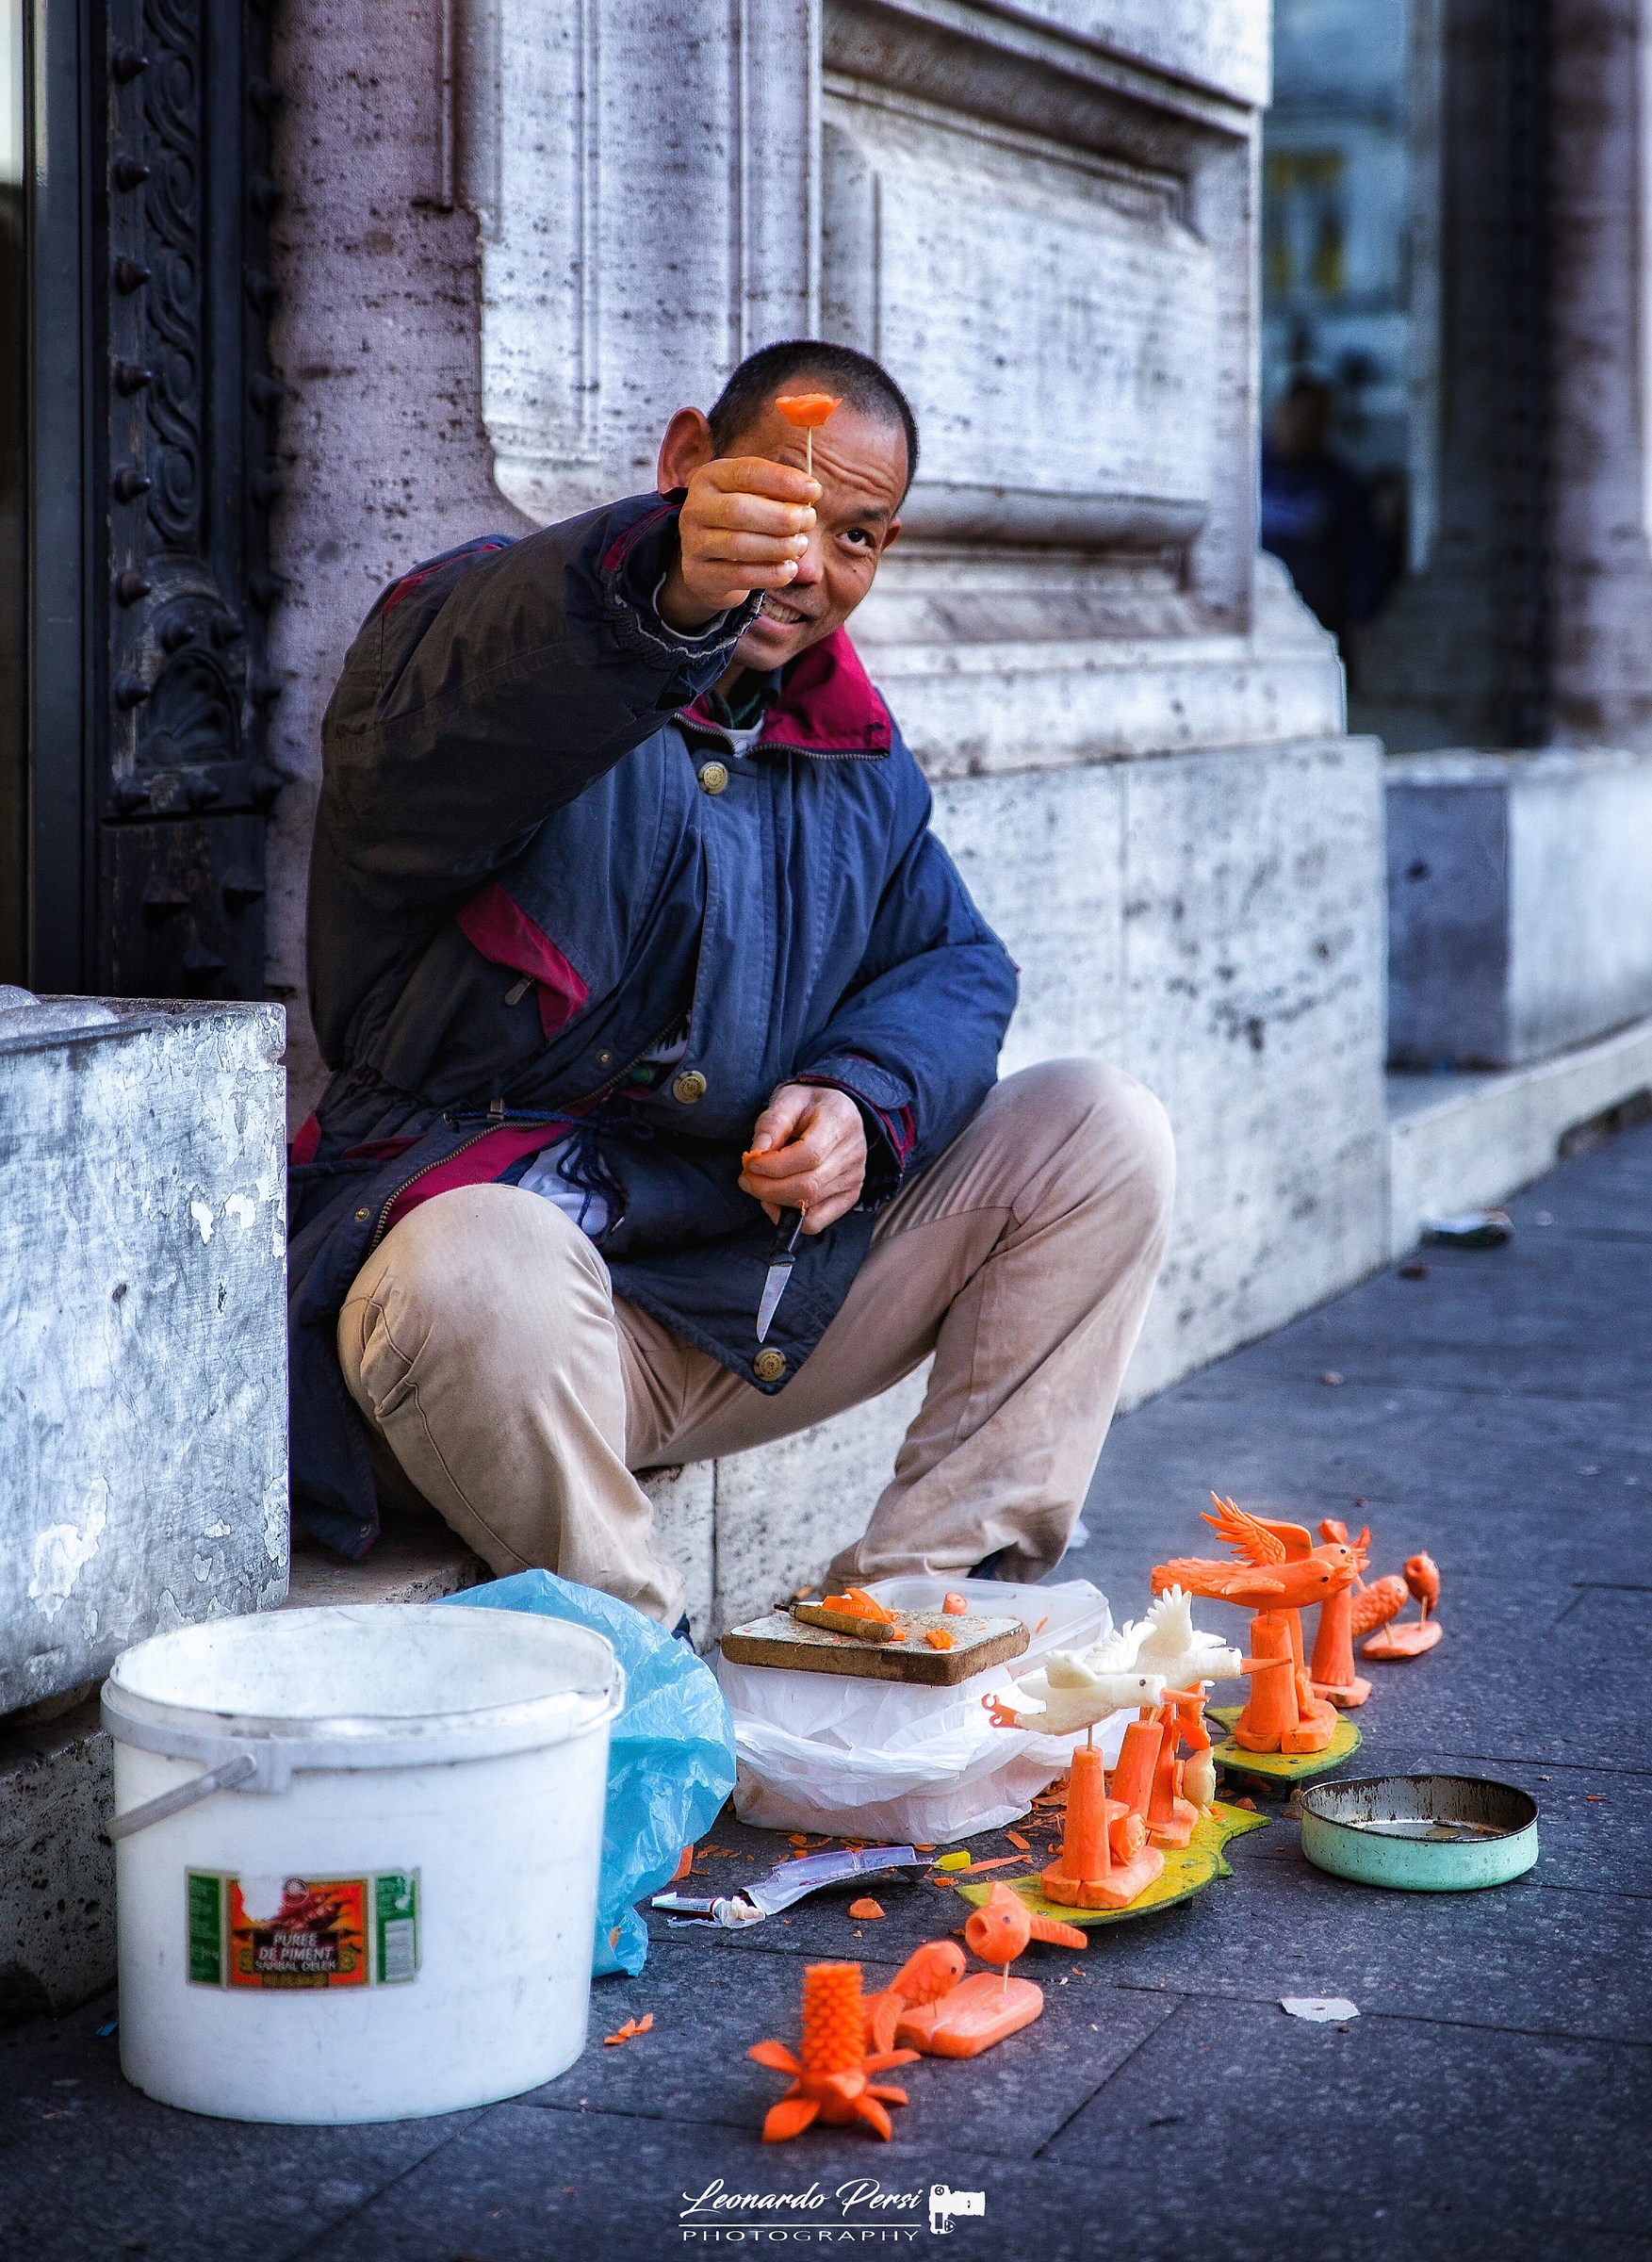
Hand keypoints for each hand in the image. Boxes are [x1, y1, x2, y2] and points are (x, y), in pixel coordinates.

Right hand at [658, 457, 819, 628]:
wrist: (707, 563)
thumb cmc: (741, 523)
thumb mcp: (753, 497)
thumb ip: (778, 493)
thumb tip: (810, 493)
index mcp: (710, 477)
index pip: (746, 472)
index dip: (783, 480)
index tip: (814, 490)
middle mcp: (696, 508)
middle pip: (739, 509)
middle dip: (782, 517)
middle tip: (808, 521)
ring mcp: (694, 543)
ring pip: (738, 544)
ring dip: (778, 546)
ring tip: (800, 546)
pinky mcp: (700, 574)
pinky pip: (739, 576)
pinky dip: (770, 574)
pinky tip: (789, 570)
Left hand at [740, 1084, 866, 1233]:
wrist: (838, 1111)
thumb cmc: (810, 1104)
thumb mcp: (788, 1099)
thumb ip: (772, 1123)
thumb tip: (757, 1153)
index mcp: (841, 1122)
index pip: (809, 1155)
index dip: (775, 1165)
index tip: (751, 1162)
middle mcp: (853, 1154)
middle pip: (808, 1185)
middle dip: (767, 1188)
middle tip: (745, 1178)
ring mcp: (853, 1178)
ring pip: (808, 1204)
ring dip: (773, 1200)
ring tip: (758, 1184)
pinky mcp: (848, 1196)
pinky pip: (817, 1221)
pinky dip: (789, 1217)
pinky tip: (775, 1201)